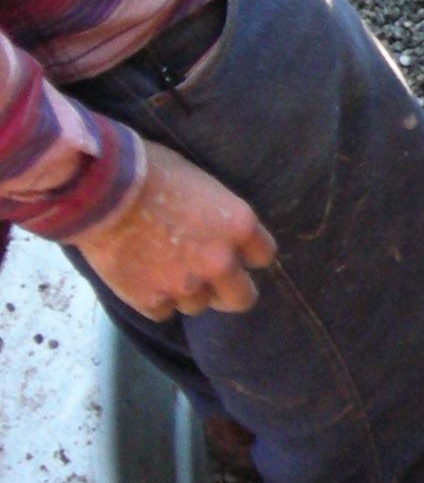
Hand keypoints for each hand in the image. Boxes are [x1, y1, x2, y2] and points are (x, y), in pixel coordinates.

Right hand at [70, 140, 276, 319]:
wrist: (100, 189)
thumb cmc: (149, 170)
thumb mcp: (201, 183)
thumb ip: (218, 217)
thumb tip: (219, 231)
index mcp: (239, 227)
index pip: (264, 256)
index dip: (247, 255)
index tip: (234, 253)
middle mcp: (220, 262)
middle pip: (242, 299)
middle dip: (228, 291)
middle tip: (209, 280)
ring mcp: (186, 286)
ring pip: (197, 306)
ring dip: (184, 292)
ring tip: (159, 267)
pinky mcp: (151, 301)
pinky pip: (161, 311)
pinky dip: (152, 298)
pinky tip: (138, 275)